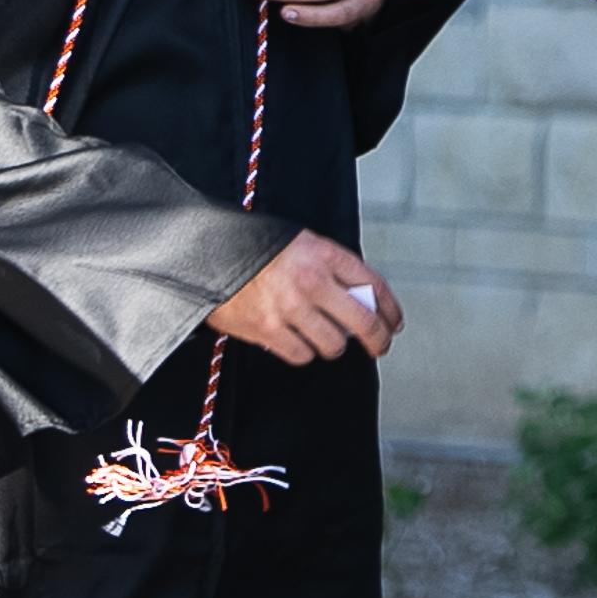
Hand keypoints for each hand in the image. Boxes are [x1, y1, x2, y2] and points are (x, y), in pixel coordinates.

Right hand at [207, 229, 399, 362]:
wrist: (202, 252)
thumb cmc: (252, 247)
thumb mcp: (299, 243)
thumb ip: (331, 268)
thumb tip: (363, 299)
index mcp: (323, 254)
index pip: (374, 285)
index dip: (391, 309)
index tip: (394, 322)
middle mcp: (311, 281)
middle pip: (364, 323)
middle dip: (378, 340)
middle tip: (379, 346)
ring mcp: (288, 307)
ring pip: (333, 344)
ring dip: (334, 345)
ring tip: (327, 338)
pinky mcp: (266, 329)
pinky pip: (301, 354)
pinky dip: (304, 352)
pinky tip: (299, 341)